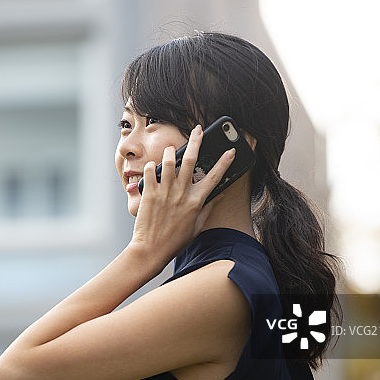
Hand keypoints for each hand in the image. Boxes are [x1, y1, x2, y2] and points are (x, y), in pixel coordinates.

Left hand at [130, 124, 235, 267]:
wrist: (151, 249)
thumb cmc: (175, 240)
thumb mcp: (197, 226)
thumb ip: (208, 208)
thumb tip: (218, 194)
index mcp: (196, 201)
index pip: (214, 177)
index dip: (224, 162)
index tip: (230, 151)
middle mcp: (181, 193)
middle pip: (191, 161)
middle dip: (196, 142)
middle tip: (198, 130)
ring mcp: (164, 192)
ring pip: (169, 161)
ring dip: (172, 151)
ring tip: (173, 148)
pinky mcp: (148, 193)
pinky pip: (150, 171)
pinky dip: (152, 166)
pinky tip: (153, 166)